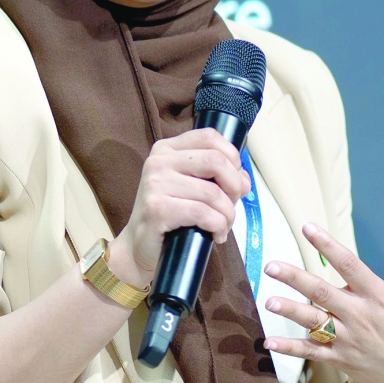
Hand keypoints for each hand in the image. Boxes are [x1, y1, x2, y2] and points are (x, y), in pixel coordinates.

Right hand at [111, 130, 248, 287]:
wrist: (139, 246)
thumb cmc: (170, 215)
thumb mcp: (193, 188)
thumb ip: (218, 177)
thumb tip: (244, 181)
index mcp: (167, 149)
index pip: (209, 136)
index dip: (232, 156)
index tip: (234, 180)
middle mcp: (158, 162)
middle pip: (215, 161)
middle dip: (234, 187)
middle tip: (231, 205)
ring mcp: (155, 184)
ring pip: (212, 193)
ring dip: (227, 214)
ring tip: (223, 226)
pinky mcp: (156, 209)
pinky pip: (202, 213)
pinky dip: (218, 227)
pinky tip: (216, 235)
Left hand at [260, 223, 383, 382]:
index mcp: (380, 297)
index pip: (351, 266)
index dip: (330, 246)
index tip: (308, 227)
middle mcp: (361, 317)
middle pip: (324, 293)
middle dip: (296, 279)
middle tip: (271, 265)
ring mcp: (349, 340)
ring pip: (314, 323)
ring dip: (290, 312)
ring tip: (268, 300)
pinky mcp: (340, 359)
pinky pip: (312, 353)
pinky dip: (290, 348)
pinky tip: (268, 342)